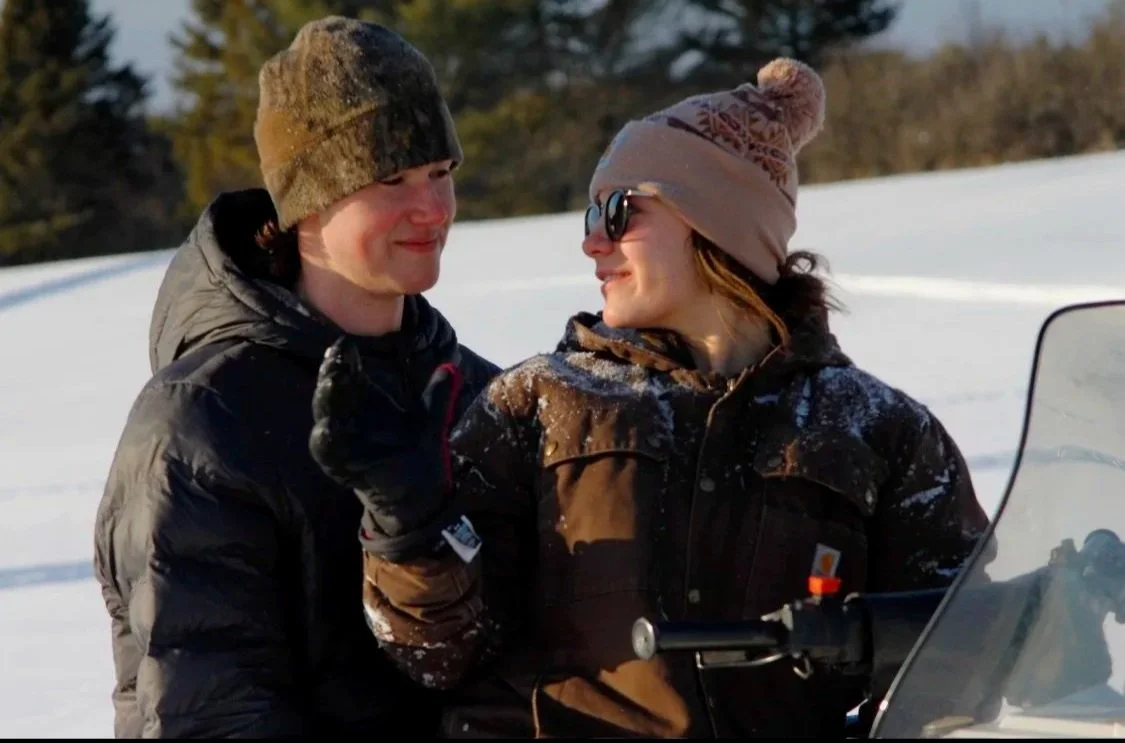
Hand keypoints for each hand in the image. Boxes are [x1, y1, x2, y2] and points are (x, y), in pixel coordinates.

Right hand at [309, 336, 463, 538]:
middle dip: (331, 374)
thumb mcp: (430, 420)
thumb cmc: (416, 448)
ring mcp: (341, 439)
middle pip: (332, 390)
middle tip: (335, 359)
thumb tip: (450, 369)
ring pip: (325, 417)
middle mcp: (348, 415)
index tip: (346, 344)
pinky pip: (327, 450)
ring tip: (331, 384)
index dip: (344, 358)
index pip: (347, 372)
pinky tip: (327, 428)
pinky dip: (326, 438)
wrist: (417, 491)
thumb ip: (437, 396)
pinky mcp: (339, 464)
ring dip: (325, 401)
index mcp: (364, 399)